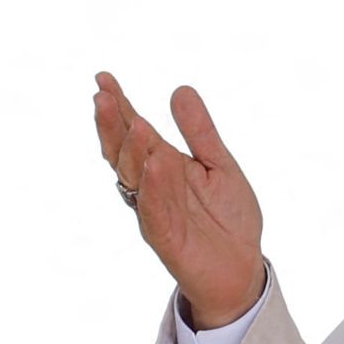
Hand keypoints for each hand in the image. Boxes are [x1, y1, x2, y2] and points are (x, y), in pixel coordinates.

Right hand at [93, 74, 266, 329]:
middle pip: (124, 152)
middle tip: (103, 95)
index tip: (103, 78)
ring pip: (135, 179)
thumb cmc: (227, 217)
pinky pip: (155, 211)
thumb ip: (200, 132)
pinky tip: (155, 165)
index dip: (119, 106)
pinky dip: (154, 189)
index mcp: (162, 165)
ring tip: (135, 123)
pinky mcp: (166, 238)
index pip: (134, 131)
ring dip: (132, 151)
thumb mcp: (219, 164)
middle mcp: (151, 186)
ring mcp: (155, 211)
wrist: (241, 266)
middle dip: (112, 125)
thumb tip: (180, 89)